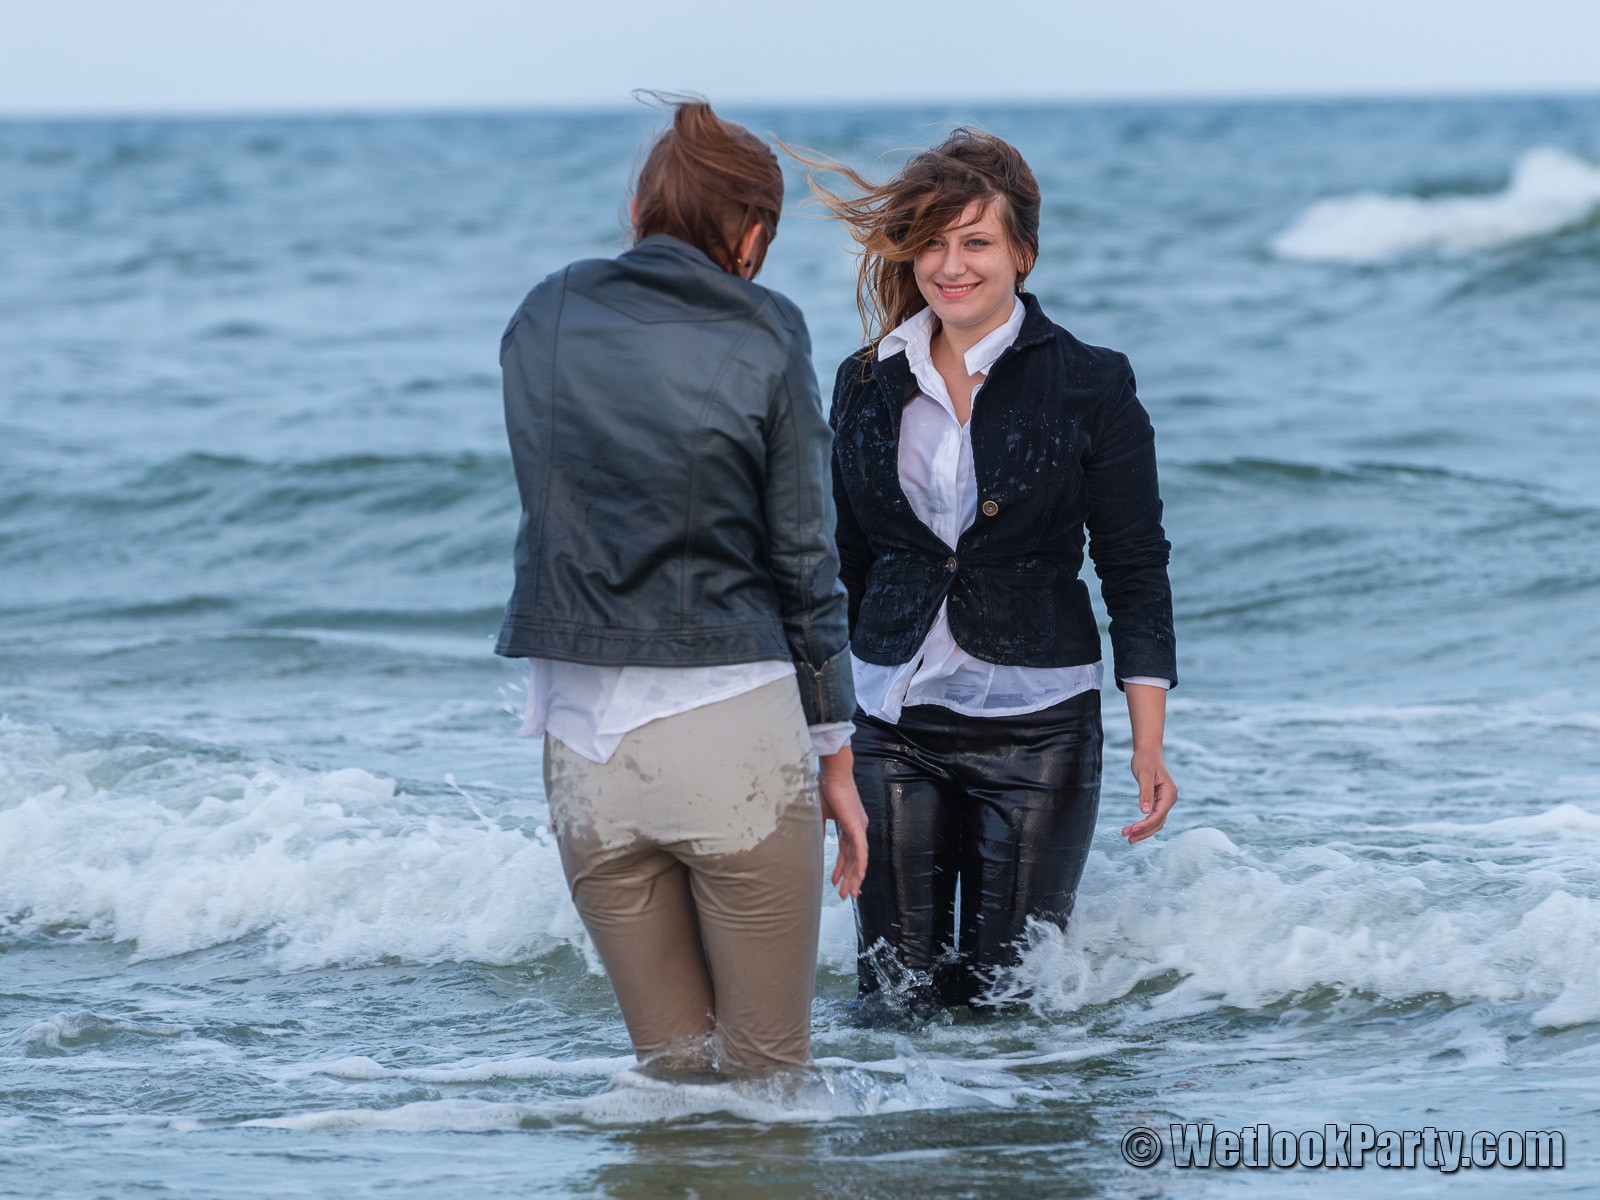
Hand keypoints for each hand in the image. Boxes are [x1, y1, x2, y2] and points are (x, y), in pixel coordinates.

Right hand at [818, 748, 867, 898]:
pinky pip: (861, 850)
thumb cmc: (824, 788)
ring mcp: (859, 828)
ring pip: (858, 859)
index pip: (847, 852)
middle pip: (853, 859)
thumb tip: (811, 844)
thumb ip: (817, 830)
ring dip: (854, 877)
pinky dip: (860, 865)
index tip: (835, 881)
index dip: (841, 868)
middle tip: (844, 895)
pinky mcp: (857, 826)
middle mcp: (857, 828)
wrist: (831, 773)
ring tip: (850, 894)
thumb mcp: (818, 815)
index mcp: (848, 825)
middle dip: (848, 879)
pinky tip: (859, 878)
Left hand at [1121, 749, 1176, 843]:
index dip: (1145, 824)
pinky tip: (1135, 829)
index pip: (1158, 815)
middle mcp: (1170, 799)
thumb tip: (1145, 812)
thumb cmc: (1146, 760)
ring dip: (1144, 831)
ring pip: (1156, 822)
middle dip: (1143, 832)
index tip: (1131, 829)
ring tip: (1128, 838)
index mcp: (1169, 793)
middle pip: (1158, 822)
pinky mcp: (1159, 801)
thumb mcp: (1144, 775)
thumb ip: (1145, 793)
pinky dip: (1144, 824)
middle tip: (1127, 838)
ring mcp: (1165, 801)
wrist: (1148, 751)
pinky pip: (1154, 817)